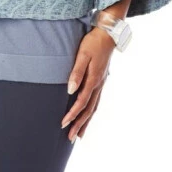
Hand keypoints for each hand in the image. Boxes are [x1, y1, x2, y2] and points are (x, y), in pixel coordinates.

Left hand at [61, 26, 114, 142]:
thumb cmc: (93, 42)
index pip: (81, 102)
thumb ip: (76, 72)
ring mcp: (101, 82)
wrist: (108, 33)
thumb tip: (70, 90)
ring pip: (94, 107)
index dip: (72, 114)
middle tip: (70, 138)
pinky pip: (96, 100)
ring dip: (86, 121)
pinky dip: (92, 111)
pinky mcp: (101, 79)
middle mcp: (99, 84)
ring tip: (80, 134)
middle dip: (79, 124)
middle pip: (89, 109)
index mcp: (94, 79)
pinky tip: (89, 114)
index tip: (63, 124)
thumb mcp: (83, 54)